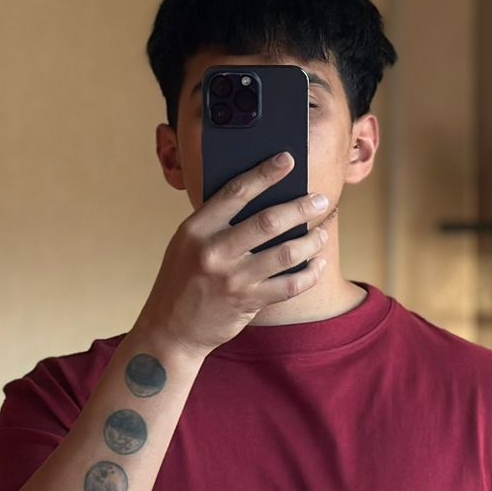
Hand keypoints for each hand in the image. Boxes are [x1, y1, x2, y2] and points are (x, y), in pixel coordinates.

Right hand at [136, 153, 331, 358]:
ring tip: (321, 233)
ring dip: (311, 241)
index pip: (236, 192)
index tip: (288, 160)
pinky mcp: (248, 302)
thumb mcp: (187, 244)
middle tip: (320, 201)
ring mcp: (232, 278)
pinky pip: (290, 285)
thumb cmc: (182, 281)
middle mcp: (214, 251)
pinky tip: (317, 264)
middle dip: (301, 207)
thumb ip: (216, 223)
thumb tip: (263, 199)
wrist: (170, 330)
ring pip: (286, 253)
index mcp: (196, 229)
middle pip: (269, 221)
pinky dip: (309, 273)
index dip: (265, 173)